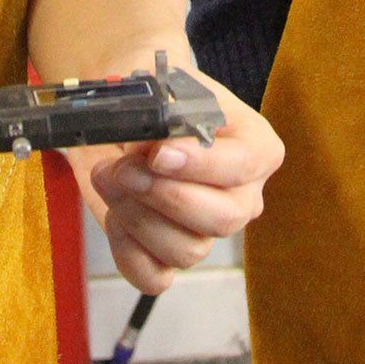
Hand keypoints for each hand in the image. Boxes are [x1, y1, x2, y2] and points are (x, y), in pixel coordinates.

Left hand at [78, 69, 283, 296]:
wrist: (126, 117)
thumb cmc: (156, 98)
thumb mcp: (163, 87)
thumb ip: (164, 109)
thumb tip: (156, 146)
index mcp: (255, 147)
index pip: (244, 165)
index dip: (201, 164)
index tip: (159, 154)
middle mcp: (241, 196)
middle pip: (223, 218)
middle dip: (165, 195)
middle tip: (125, 168)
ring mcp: (207, 232)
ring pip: (187, 251)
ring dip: (137, 215)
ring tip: (109, 176)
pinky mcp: (169, 256)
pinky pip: (154, 276)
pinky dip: (126, 249)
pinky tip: (114, 212)